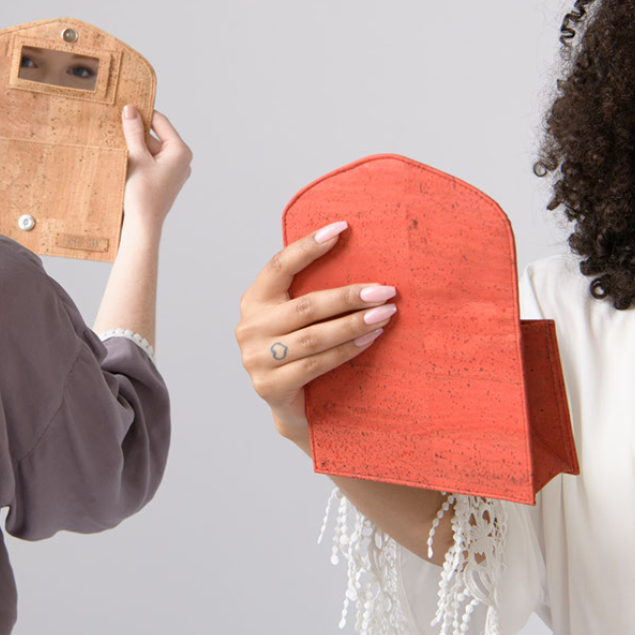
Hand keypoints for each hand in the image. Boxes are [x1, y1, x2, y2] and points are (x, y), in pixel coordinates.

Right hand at [120, 106, 190, 230]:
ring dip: (135, 147)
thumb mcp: (136, 157)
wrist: (143, 226)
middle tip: (116, 127)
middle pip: (156, 136)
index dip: (143, 113)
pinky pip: (152, 162)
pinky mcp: (165, 181)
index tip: (125, 106)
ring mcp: (175, 172)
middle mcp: (182, 160)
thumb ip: (133, 132)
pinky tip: (124, 161)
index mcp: (180, 151)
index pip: (161, 122)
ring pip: (152, 150)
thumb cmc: (142, 194)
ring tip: (118, 148)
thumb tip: (130, 109)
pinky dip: (139, 159)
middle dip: (136, 133)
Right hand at [235, 223, 397, 446]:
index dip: (308, 246)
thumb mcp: (298, 317)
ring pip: (314, 336)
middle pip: (306, 305)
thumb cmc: (303, 350)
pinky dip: (347, 350)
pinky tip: (369, 339)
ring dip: (354, 323)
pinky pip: (317, 363)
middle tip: (384, 290)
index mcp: (254, 300)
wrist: (293, 406)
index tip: (341, 228)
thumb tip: (355, 253)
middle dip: (349, 296)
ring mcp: (256, 359)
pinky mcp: (270, 386)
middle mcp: (249, 327)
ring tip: (385, 314)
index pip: (280, 265)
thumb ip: (311, 292)